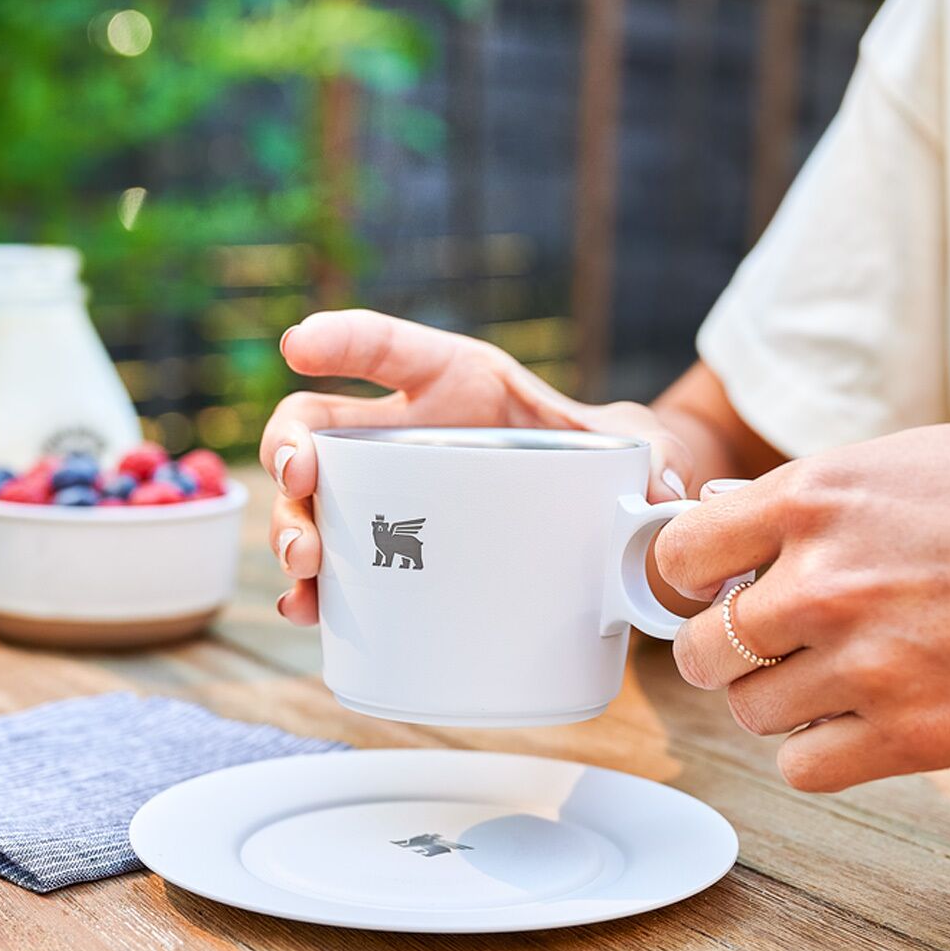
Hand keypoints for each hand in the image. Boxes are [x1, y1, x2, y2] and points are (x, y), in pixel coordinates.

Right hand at [261, 310, 694, 624]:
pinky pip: (337, 565)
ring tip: (304, 567)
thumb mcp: (623, 444)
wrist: (594, 509)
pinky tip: (308, 611)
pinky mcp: (392, 550)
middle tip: (297, 487)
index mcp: (456, 382)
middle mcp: (406, 432)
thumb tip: (660, 494)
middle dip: (288, 453)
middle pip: (318, 426)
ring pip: (311, 501)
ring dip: (290, 529)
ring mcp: (388, 494)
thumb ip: (649, 454)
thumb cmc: (598, 458)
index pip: (390, 348)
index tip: (298, 342)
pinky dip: (314, 590)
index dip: (342, 339)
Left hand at [655, 420, 949, 789]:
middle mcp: (823, 585)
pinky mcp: (914, 734)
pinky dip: (817, 748)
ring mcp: (866, 664)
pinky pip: (802, 767)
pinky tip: (855, 713)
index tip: (705, 588)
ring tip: (826, 670)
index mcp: (809, 502)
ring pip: (747, 712)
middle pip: (699, 652)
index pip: (677, 558)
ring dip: (774, 697)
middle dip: (721, 649)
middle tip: (758, 641)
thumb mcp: (884, 468)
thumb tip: (716, 532)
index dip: (685, 578)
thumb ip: (793, 506)